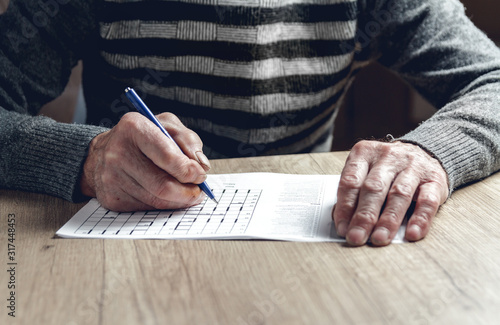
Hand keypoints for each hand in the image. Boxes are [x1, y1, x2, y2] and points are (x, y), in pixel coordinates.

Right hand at [80, 112, 210, 211]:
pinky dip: (163, 204)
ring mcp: (112, 179)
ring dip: (179, 200)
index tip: (200, 174)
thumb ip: (188, 140)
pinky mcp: (111, 199)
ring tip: (187, 193)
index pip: (167, 157)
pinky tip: (166, 195)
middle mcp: (118, 153)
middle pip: (163, 185)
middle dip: (188, 192)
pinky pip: (147, 208)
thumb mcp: (166, 125)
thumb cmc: (141, 137)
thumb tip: (201, 165)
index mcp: (134, 128)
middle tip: (198, 190)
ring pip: (157, 201)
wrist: (102, 152)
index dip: (188, 170)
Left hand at [332, 140, 448, 245]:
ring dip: (388, 220)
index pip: (351, 181)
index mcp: (365, 153)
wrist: (423, 150)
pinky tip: (412, 233)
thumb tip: (342, 221)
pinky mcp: (435, 179)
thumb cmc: (387, 168)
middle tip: (357, 237)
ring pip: (399, 195)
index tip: (342, 228)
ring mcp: (413, 166)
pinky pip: (428, 200)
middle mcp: (388, 157)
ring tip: (379, 238)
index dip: (345, 207)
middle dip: (364, 217)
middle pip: (373, 189)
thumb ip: (353, 193)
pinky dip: (420, 219)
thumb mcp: (366, 171)